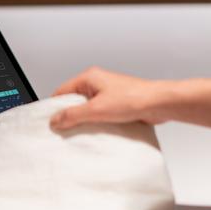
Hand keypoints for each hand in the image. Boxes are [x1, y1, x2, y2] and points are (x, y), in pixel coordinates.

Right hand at [50, 67, 169, 130]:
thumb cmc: (133, 98)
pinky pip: (99, 113)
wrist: (159, 103)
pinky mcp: (116, 104)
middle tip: (66, 129)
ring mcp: (107, 93)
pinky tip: (97, 132)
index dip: (55, 107)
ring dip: (85, 120)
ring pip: (87, 108)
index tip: (51, 122)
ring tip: (83, 131)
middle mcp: (97, 83)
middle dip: (70, 115)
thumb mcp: (96, 109)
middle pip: (73, 101)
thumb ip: (73, 115)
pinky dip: (96, 122)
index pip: (62, 91)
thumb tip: (55, 120)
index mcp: (89, 78)